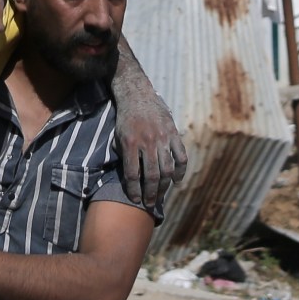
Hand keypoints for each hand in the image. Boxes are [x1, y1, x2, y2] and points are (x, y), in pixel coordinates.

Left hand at [111, 82, 187, 211]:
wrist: (137, 95)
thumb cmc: (125, 119)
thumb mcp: (117, 136)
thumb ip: (123, 155)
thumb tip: (128, 178)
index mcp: (130, 143)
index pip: (133, 174)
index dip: (134, 190)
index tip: (135, 200)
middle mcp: (147, 142)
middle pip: (152, 176)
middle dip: (151, 193)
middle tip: (150, 204)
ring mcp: (163, 138)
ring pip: (167, 169)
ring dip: (165, 187)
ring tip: (161, 196)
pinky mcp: (174, 133)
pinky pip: (181, 156)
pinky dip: (180, 171)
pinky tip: (176, 181)